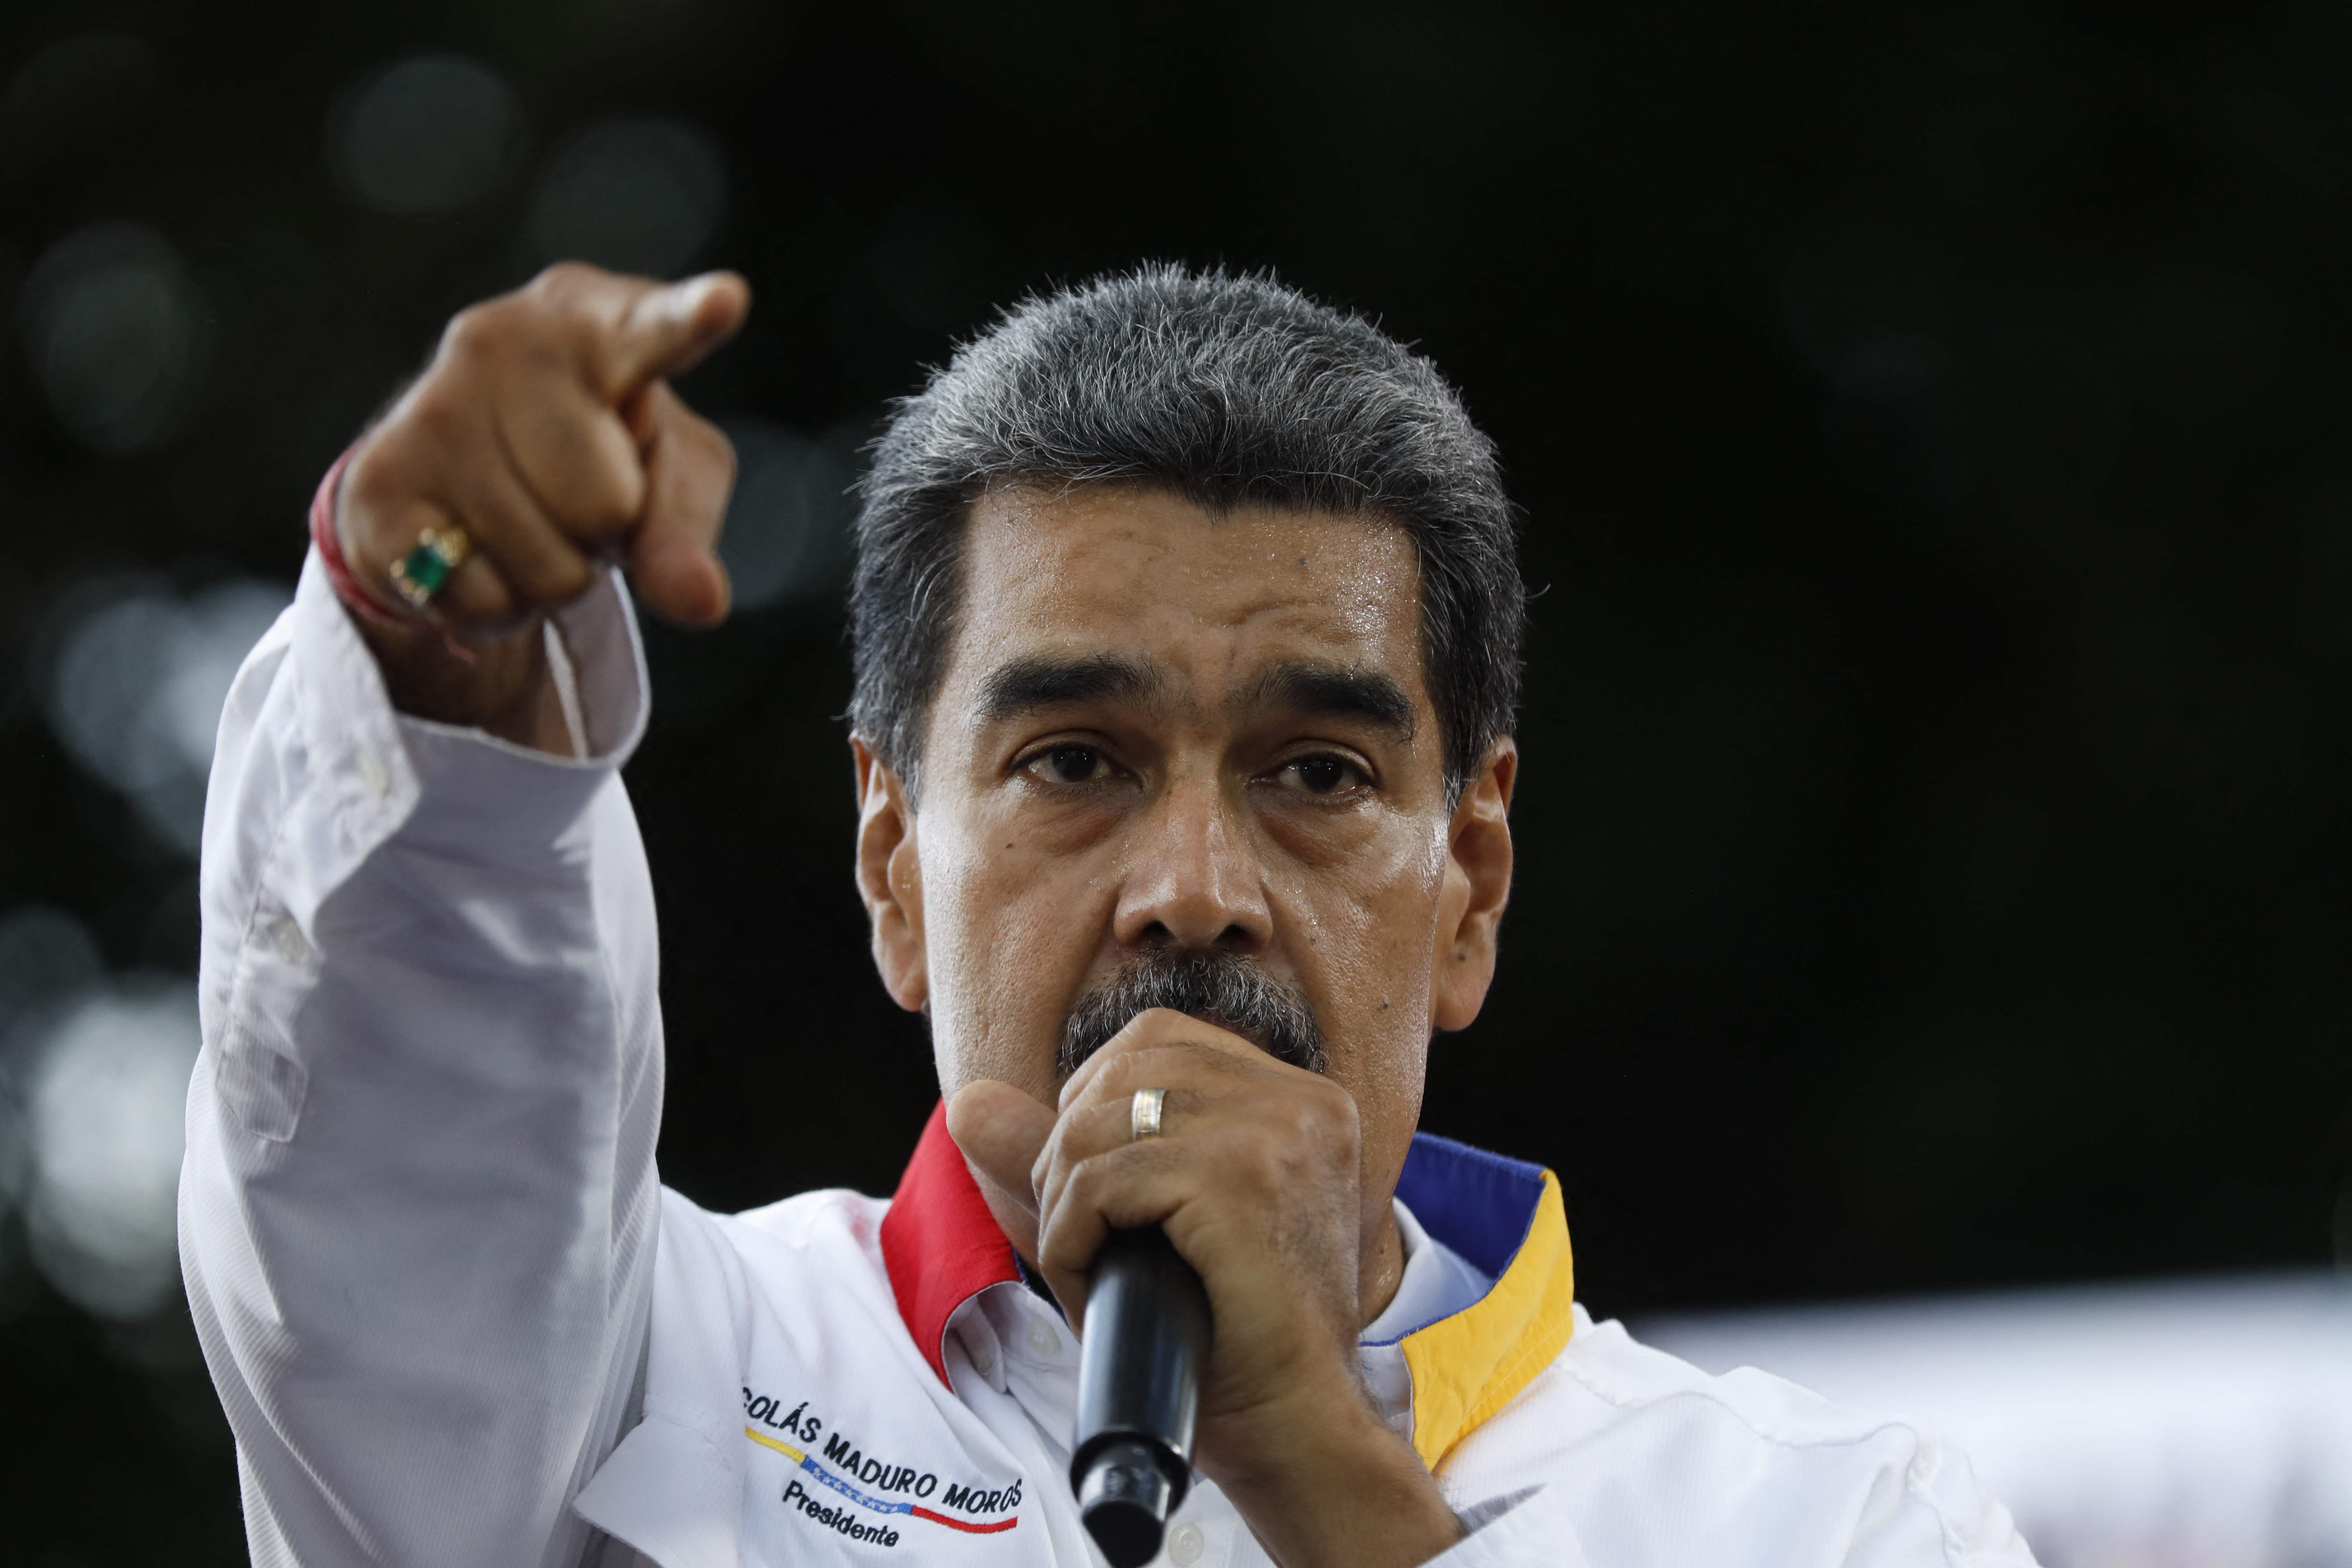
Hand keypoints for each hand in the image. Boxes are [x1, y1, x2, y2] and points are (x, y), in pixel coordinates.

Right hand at [335, 263, 748, 744]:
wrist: (457, 475)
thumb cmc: (597, 453)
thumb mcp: (668, 477)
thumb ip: (687, 528)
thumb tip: (700, 599)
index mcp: (592, 320)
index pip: (654, 329)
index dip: (689, 320)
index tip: (724, 302)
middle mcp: (499, 339)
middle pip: (606, 505)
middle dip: (603, 531)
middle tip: (572, 497)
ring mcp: (430, 406)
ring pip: (547, 567)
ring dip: (552, 572)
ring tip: (528, 520)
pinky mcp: (378, 481)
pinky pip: (484, 600)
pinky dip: (498, 606)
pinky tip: (477, 550)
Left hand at [949, 1010, 1462, 1567]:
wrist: (1298, 1430)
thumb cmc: (1230, 1339)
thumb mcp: (1149, 1226)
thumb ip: (1065, 1155)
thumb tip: (965, 1101)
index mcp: (1300, 1099)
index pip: (1158, 1041)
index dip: (1096, 1103)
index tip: (1100, 1189)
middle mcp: (1300, 1099)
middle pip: (1124, 1065)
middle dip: (1068, 1146)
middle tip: (1078, 1231)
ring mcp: (1277, 1131)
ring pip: (1101, 1119)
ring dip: (1063, 1196)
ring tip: (1083, 1262)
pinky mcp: (1240, 1176)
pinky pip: (1102, 1179)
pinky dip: (1070, 1235)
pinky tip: (1091, 1282)